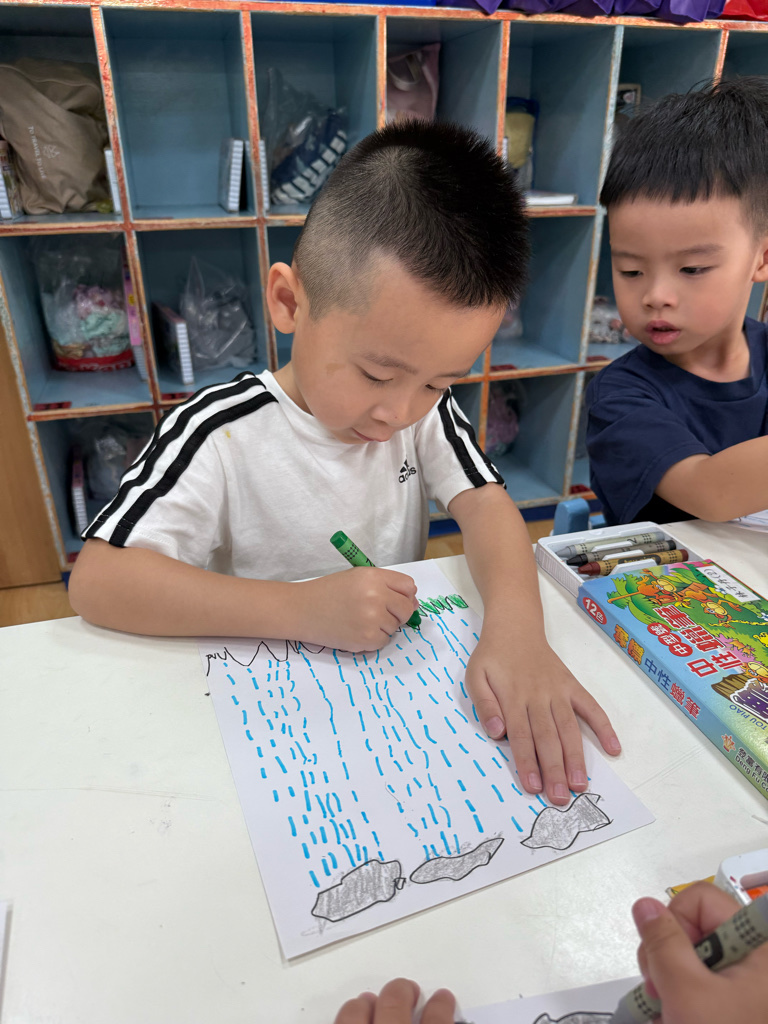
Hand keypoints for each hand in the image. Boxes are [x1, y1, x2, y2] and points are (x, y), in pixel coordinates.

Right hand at [294, 568, 418, 651]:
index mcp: (374, 577)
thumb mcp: (358, 577)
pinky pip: (384, 641)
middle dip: (397, 612)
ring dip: (383, 626)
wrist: (303, 610)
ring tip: (360, 619)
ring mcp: (372, 619)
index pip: (409, 587)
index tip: (395, 599)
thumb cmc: (329, 592)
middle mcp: (376, 596)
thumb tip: (414, 603)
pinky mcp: (366, 639)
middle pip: (407, 609)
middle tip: (377, 612)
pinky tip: (356, 629)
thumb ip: (387, 585)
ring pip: (395, 627)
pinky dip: (374, 638)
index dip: (404, 594)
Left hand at [334, 978, 455, 1023]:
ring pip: (355, 1015)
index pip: (436, 1022)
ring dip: (363, 1005)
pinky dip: (341, 1021)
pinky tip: (346, 1021)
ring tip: (369, 1000)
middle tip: (406, 988)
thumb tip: (446, 1020)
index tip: (442, 999)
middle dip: (400, 992)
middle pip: (393, 1007)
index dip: (441, 1008)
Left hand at [465, 635, 619, 804]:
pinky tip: (614, 748)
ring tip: (580, 784)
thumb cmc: (492, 657)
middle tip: (561, 799)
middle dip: (554, 769)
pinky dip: (604, 726)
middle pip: (548, 737)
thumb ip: (485, 705)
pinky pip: (591, 706)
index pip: (522, 736)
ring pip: (569, 728)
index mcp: (513, 697)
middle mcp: (539, 696)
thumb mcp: (475, 676)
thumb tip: (497, 732)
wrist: (515, 627)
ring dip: (576, 757)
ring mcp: (559, 691)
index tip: (533, 787)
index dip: (528, 762)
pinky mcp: (572, 686)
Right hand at [633, 881, 767, 1023]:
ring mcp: (752, 984)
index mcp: (758, 944)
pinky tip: (678, 1020)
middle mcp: (757, 958)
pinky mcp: (742, 1004)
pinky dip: (685, 1000)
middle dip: (668, 958)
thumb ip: (662, 943)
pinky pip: (703, 985)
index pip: (701, 899)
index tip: (665, 964)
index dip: (674, 923)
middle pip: (695, 928)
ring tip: (670, 1014)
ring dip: (672, 984)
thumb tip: (645, 905)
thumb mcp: (687, 993)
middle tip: (663, 994)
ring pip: (694, 959)